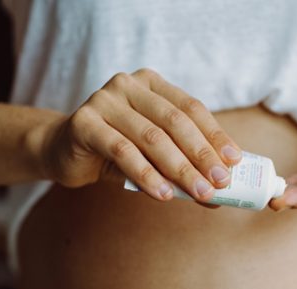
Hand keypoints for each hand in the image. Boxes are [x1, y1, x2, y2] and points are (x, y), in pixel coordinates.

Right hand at [38, 68, 242, 203]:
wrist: (62, 150)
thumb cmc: (114, 151)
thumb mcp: (152, 154)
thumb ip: (181, 164)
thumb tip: (220, 193)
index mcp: (151, 84)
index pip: (191, 108)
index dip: (215, 135)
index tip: (235, 162)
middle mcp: (128, 85)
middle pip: (175, 122)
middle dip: (202, 155)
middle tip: (221, 183)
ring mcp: (104, 100)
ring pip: (152, 138)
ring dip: (180, 169)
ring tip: (199, 193)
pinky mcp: (84, 122)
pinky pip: (122, 152)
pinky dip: (146, 176)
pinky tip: (163, 195)